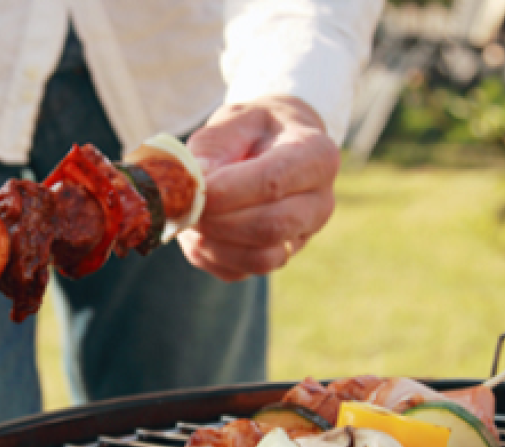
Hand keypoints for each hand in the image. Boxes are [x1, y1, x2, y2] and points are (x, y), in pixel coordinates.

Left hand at [179, 95, 339, 280]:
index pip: (274, 182)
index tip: (194, 187)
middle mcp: (320, 203)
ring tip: (189, 214)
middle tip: (184, 203)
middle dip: (218, 219)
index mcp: (317, 157)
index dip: (228, 191)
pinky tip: (197, 228)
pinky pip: (239, 271)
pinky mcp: (277, 258)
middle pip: (270, 226)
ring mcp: (302, 236)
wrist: (275, 146)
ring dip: (212, 242)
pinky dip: (209, 254)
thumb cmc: (254, 129)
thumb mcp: (235, 117)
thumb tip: (194, 180)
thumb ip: (214, 145)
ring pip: (258, 258)